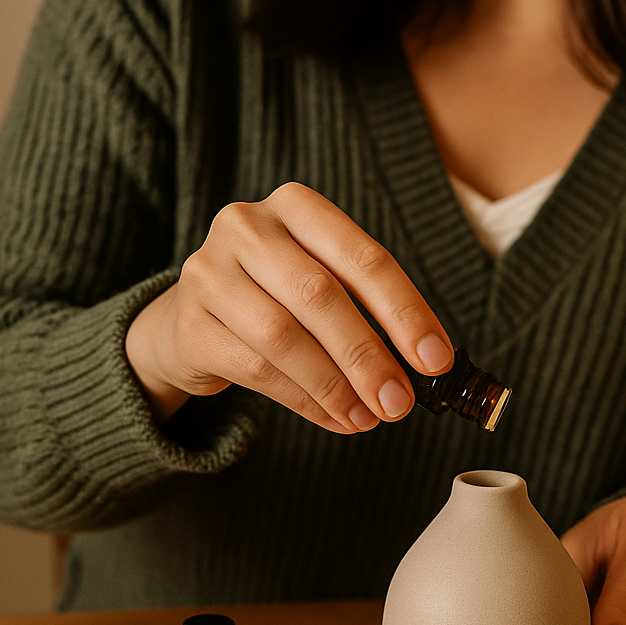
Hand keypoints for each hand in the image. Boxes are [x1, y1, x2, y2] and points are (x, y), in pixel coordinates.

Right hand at [125, 182, 454, 429]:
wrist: (194, 319)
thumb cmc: (278, 300)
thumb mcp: (324, 285)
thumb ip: (369, 315)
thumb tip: (423, 370)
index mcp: (297, 207)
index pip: (364, 258)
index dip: (405, 312)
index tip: (436, 359)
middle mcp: (247, 226)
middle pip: (320, 295)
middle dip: (368, 356)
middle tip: (399, 402)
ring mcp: (209, 271)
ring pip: (284, 337)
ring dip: (336, 386)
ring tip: (368, 417)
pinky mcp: (189, 322)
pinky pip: (256, 369)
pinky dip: (305, 401)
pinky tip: (336, 418)